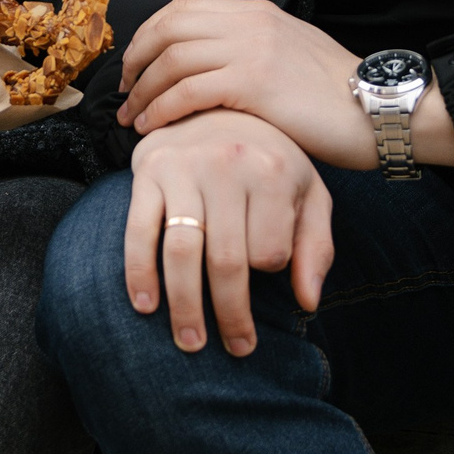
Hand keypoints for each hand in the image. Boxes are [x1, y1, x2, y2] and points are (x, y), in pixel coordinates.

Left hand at [117, 0, 453, 172]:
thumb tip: (210, 69)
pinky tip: (153, 129)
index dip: (148, 37)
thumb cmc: (335, 96)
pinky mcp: (254, 82)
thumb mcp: (289, 56)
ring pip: (172, 58)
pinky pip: (188, 90)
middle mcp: (249, 21)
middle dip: (136, 61)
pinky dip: (162, 109)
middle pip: (167, 28)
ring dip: (143, 91)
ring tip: (132, 119)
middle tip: (124, 94)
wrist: (378, 109)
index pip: (182, 9)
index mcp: (256, 12)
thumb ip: (250, 51)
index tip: (135, 69)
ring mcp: (252, 48)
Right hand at [126, 109, 333, 355]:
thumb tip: (308, 302)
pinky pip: (139, 229)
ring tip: (190, 343)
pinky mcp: (148, 171)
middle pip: (227, 260)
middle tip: (236, 349)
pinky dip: (138, 271)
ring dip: (184, 305)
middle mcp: (227, 165)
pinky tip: (144, 305)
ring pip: (182, 251)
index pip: (271, 251)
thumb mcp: (307, 192)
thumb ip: (315, 245)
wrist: (217, 104)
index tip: (266, 273)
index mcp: (271, 170)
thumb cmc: (269, 158)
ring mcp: (183, 167)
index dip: (269, 272)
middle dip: (231, 314)